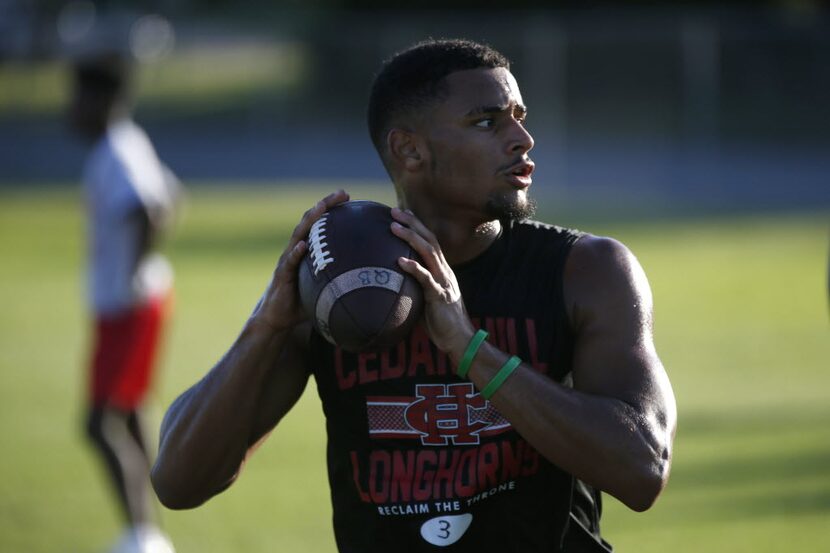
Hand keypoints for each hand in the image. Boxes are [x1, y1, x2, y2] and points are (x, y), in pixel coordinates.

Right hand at [253, 190, 349, 331]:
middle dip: (325, 205)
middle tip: (342, 193)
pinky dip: (296, 252)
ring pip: (299, 235)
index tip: (348, 196)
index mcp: (307, 250)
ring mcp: (288, 260)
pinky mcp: (282, 275)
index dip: (332, 208)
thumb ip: (342, 280)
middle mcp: (296, 250)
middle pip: (310, 221)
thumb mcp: (325, 288)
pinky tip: (303, 245)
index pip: (320, 224)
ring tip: (321, 207)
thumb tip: (371, 282)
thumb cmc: (303, 303)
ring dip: (310, 220)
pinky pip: (290, 262)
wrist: (278, 319)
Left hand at [390, 208, 474, 355]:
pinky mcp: (439, 296)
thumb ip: (414, 286)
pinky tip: (399, 261)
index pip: (430, 241)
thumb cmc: (440, 322)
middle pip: (429, 240)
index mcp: (442, 270)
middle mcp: (444, 271)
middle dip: (413, 223)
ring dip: (411, 238)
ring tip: (394, 227)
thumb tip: (393, 282)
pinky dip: (413, 268)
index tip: (402, 212)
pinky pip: (426, 279)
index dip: (417, 225)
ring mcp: (443, 282)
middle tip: (394, 211)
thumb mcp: (425, 298)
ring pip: (428, 253)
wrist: (459, 339)